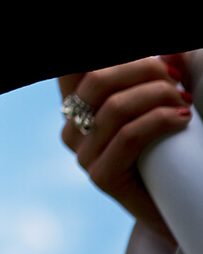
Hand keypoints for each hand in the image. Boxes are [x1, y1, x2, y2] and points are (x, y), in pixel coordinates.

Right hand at [59, 56, 191, 247]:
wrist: (178, 203)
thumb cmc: (169, 148)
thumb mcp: (157, 102)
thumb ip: (154, 75)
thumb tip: (172, 51)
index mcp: (77, 105)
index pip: (69, 71)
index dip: (98, 64)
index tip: (142, 59)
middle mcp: (72, 128)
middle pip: (98, 79)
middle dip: (144, 68)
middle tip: (176, 76)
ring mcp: (83, 155)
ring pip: (116, 107)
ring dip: (159, 94)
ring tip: (184, 99)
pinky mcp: (101, 177)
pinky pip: (128, 136)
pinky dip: (161, 120)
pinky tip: (182, 117)